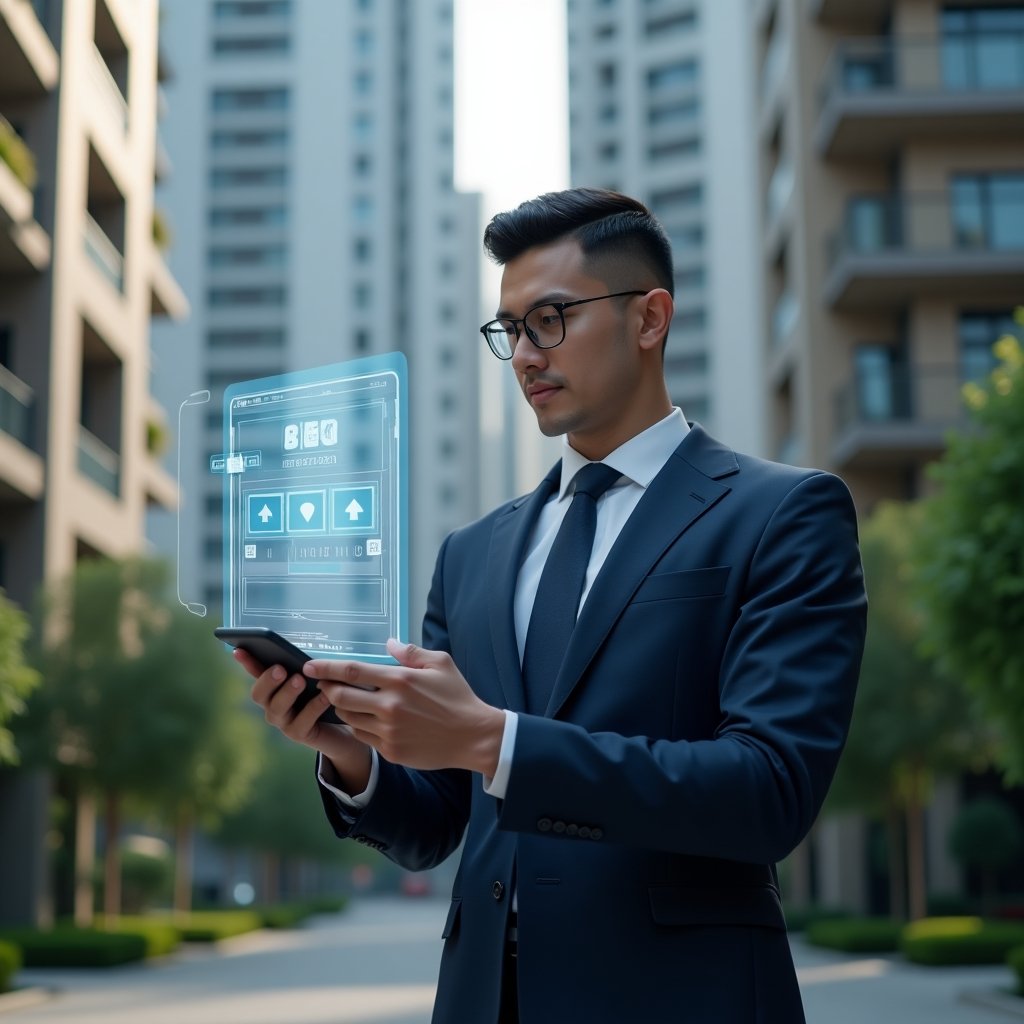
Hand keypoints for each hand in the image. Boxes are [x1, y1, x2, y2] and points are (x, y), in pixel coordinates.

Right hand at [237, 649, 371, 788]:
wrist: (347, 724)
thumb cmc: (329, 693)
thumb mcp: (318, 676)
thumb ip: (308, 668)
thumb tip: (305, 658)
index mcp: (275, 687)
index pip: (256, 673)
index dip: (247, 663)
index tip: (239, 650)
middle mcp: (274, 705)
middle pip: (259, 695)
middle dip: (267, 680)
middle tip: (280, 669)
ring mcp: (284, 721)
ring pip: (276, 709)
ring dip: (287, 693)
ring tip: (300, 680)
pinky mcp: (300, 734)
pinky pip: (302, 722)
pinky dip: (313, 707)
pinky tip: (324, 696)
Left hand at [304, 638, 504, 774]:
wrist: (473, 736)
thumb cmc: (457, 697)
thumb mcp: (440, 663)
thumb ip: (411, 652)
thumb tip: (388, 643)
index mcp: (399, 680)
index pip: (351, 671)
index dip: (325, 668)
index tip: (309, 666)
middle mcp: (390, 706)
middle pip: (340, 696)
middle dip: (327, 689)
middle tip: (324, 684)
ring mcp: (388, 731)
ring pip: (348, 718)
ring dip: (341, 708)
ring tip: (346, 701)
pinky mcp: (391, 750)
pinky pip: (362, 737)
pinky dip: (358, 726)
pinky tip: (366, 720)